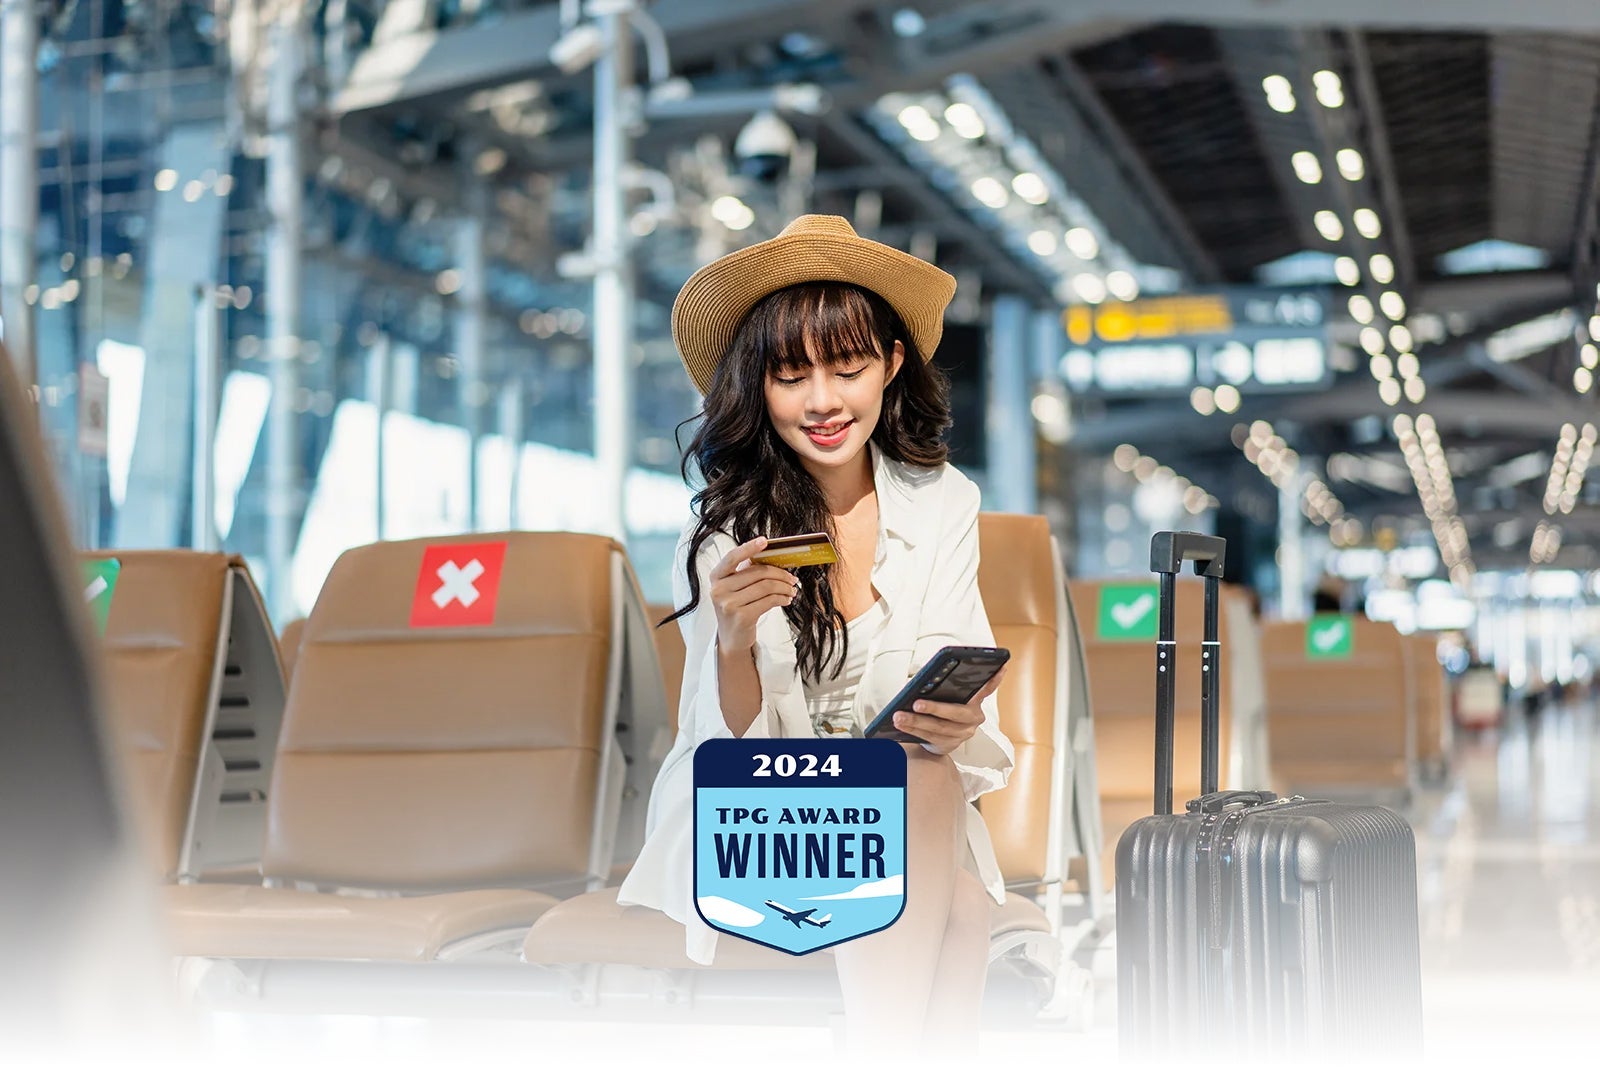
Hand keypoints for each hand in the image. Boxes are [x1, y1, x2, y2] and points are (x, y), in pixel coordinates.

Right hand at [710, 537, 799, 653]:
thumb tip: (772, 559)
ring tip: (791, 590)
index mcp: (716, 577)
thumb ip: (746, 572)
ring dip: (784, 587)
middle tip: (792, 578)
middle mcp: (719, 589)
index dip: (749, 547)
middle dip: (780, 574)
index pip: (733, 557)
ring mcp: (729, 604)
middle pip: (757, 572)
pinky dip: (782, 598)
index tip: (765, 541)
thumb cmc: (736, 608)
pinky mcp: (741, 617)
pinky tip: (786, 599)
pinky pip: (769, 601)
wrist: (731, 638)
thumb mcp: (734, 588)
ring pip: (766, 587)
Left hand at [891, 664, 1007, 755]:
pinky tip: (900, 725)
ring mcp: (962, 734)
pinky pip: (930, 738)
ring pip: (938, 728)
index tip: (1000, 668)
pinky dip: (913, 731)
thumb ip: (945, 686)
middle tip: (915, 704)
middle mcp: (973, 717)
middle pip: (955, 713)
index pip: (987, 688)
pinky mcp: (949, 745)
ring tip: (898, 716)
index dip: (994, 679)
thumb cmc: (942, 706)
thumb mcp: (948, 695)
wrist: (938, 735)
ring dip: (916, 722)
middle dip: (934, 709)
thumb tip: (924, 680)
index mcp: (976, 700)